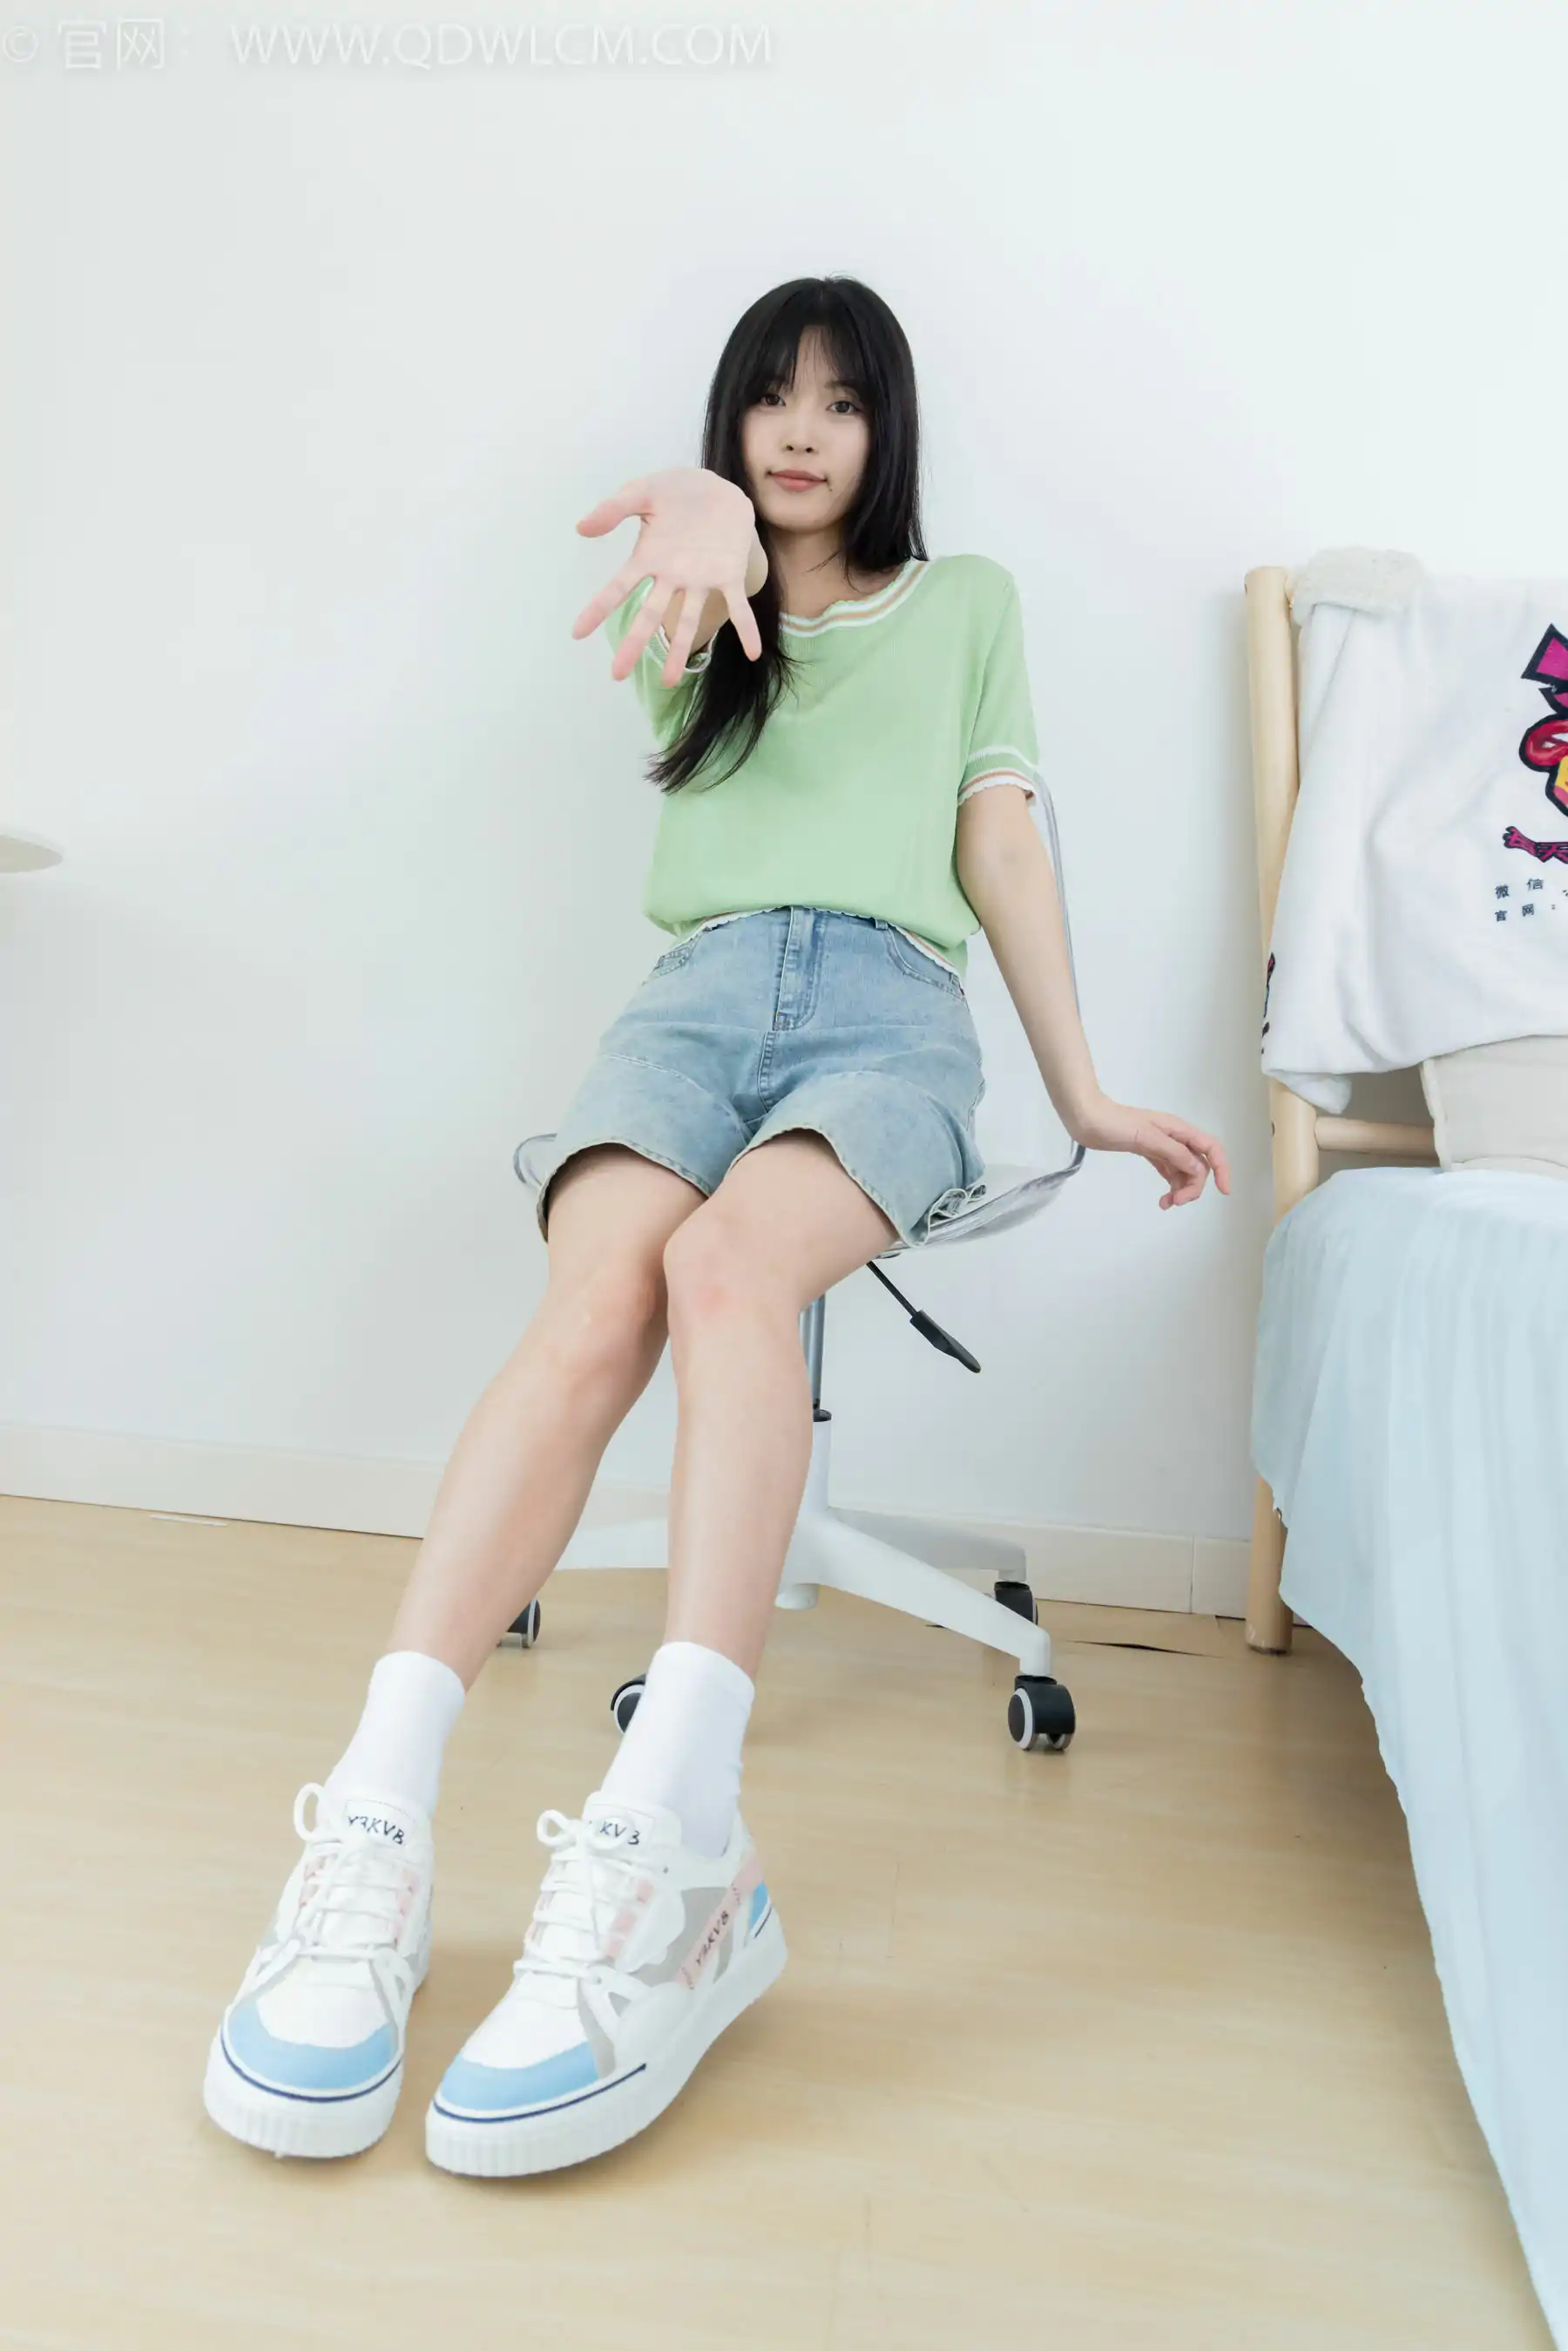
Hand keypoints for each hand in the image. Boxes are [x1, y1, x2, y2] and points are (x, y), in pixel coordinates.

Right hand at [571, 467, 763, 687]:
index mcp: (649, 558)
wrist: (716, 485)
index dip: (598, 609)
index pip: (618, 588)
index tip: (577, 633)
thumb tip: (581, 528)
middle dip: (635, 643)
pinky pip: (738, 606)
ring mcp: (701, 578)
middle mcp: (672, 576)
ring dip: (679, 648)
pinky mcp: (729, 573)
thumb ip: (613, 509)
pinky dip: (746, 629)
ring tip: (670, 680)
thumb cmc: (675, 491)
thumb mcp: (641, 492)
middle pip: (650, 614)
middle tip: (617, 674)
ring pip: (689, 618)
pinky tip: (752, 653)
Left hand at [1070, 1092, 1230, 1208]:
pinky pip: (1169, 1172)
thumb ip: (1173, 1152)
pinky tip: (1163, 1199)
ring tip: (1166, 1204)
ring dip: (1181, 1190)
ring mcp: (1163, 1146)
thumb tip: (1197, 1168)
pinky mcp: (1150, 1153)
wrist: (1088, 1119)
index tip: (1223, 1191)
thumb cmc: (1115, 1124)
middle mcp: (1175, 1138)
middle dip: (1193, 1186)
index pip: (1211, 1148)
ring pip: (1184, 1172)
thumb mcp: (1146, 1137)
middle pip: (1198, 1165)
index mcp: (1179, 1130)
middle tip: (1175, 1202)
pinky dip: (1170, 1187)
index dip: (1222, 1169)